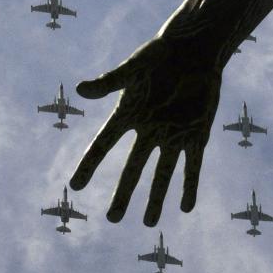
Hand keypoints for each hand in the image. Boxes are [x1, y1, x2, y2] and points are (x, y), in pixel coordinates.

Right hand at [70, 36, 221, 225]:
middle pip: (133, 169)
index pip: (103, 144)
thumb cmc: (160, 54)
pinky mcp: (197, 134)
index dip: (88, 165)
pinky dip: (189, 185)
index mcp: (128, 114)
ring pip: (162, 174)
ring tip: (148, 223)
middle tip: (113, 219)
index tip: (75, 185)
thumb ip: (108, 82)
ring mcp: (173, 134)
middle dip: (123, 195)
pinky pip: (192, 165)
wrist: (195, 49)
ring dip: (156, 198)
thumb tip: (80, 89)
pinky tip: (185, 207)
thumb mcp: (133, 68)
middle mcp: (148, 129)